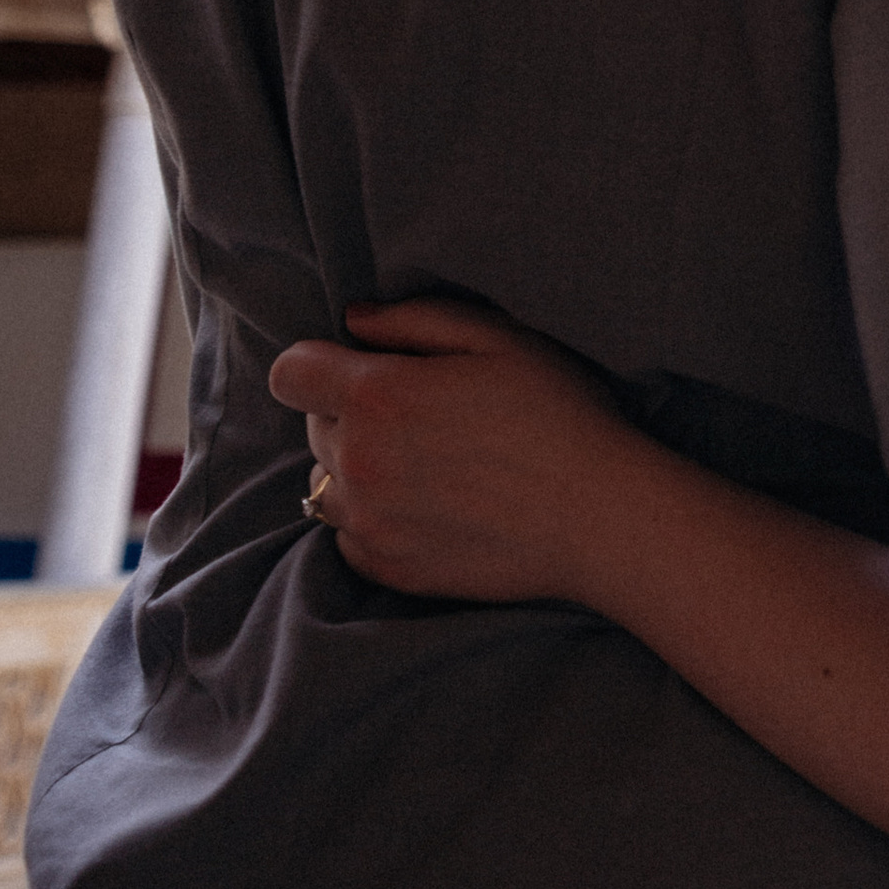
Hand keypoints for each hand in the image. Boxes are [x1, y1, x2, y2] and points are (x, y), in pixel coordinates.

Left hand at [268, 298, 637, 607]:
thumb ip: (414, 319)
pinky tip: (429, 505)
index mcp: (378, 397)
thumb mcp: (498, 338)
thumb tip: (354, 321)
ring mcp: (369, 523)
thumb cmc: (557, 413)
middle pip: (314, 427)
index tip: (356, 366)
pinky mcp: (388, 569)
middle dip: (350, 412)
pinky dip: (373, 518)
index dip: (318, 363)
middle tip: (421, 413)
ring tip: (424, 462)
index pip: (290, 373)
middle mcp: (357, 463)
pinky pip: (348, 537)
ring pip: (324, 485)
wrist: (598, 515)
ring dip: (356, 468)